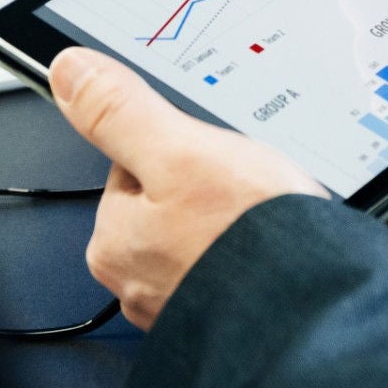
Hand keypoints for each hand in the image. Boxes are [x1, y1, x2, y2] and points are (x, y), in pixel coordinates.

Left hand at [51, 48, 329, 329]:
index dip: (180, 148)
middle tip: (246, 190)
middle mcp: (137, 282)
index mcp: (113, 240)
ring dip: (234, 224)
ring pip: (203, 235)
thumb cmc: (249, 241)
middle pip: (169, 201)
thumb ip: (122, 111)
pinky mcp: (223, 316)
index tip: (210, 155)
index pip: (134, 165)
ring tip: (267, 220)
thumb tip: (69, 71)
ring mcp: (182, 304)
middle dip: (209, 189)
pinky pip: (232, 269)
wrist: (318, 310)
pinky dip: (253, 256)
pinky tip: (276, 249)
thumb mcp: (181, 151)